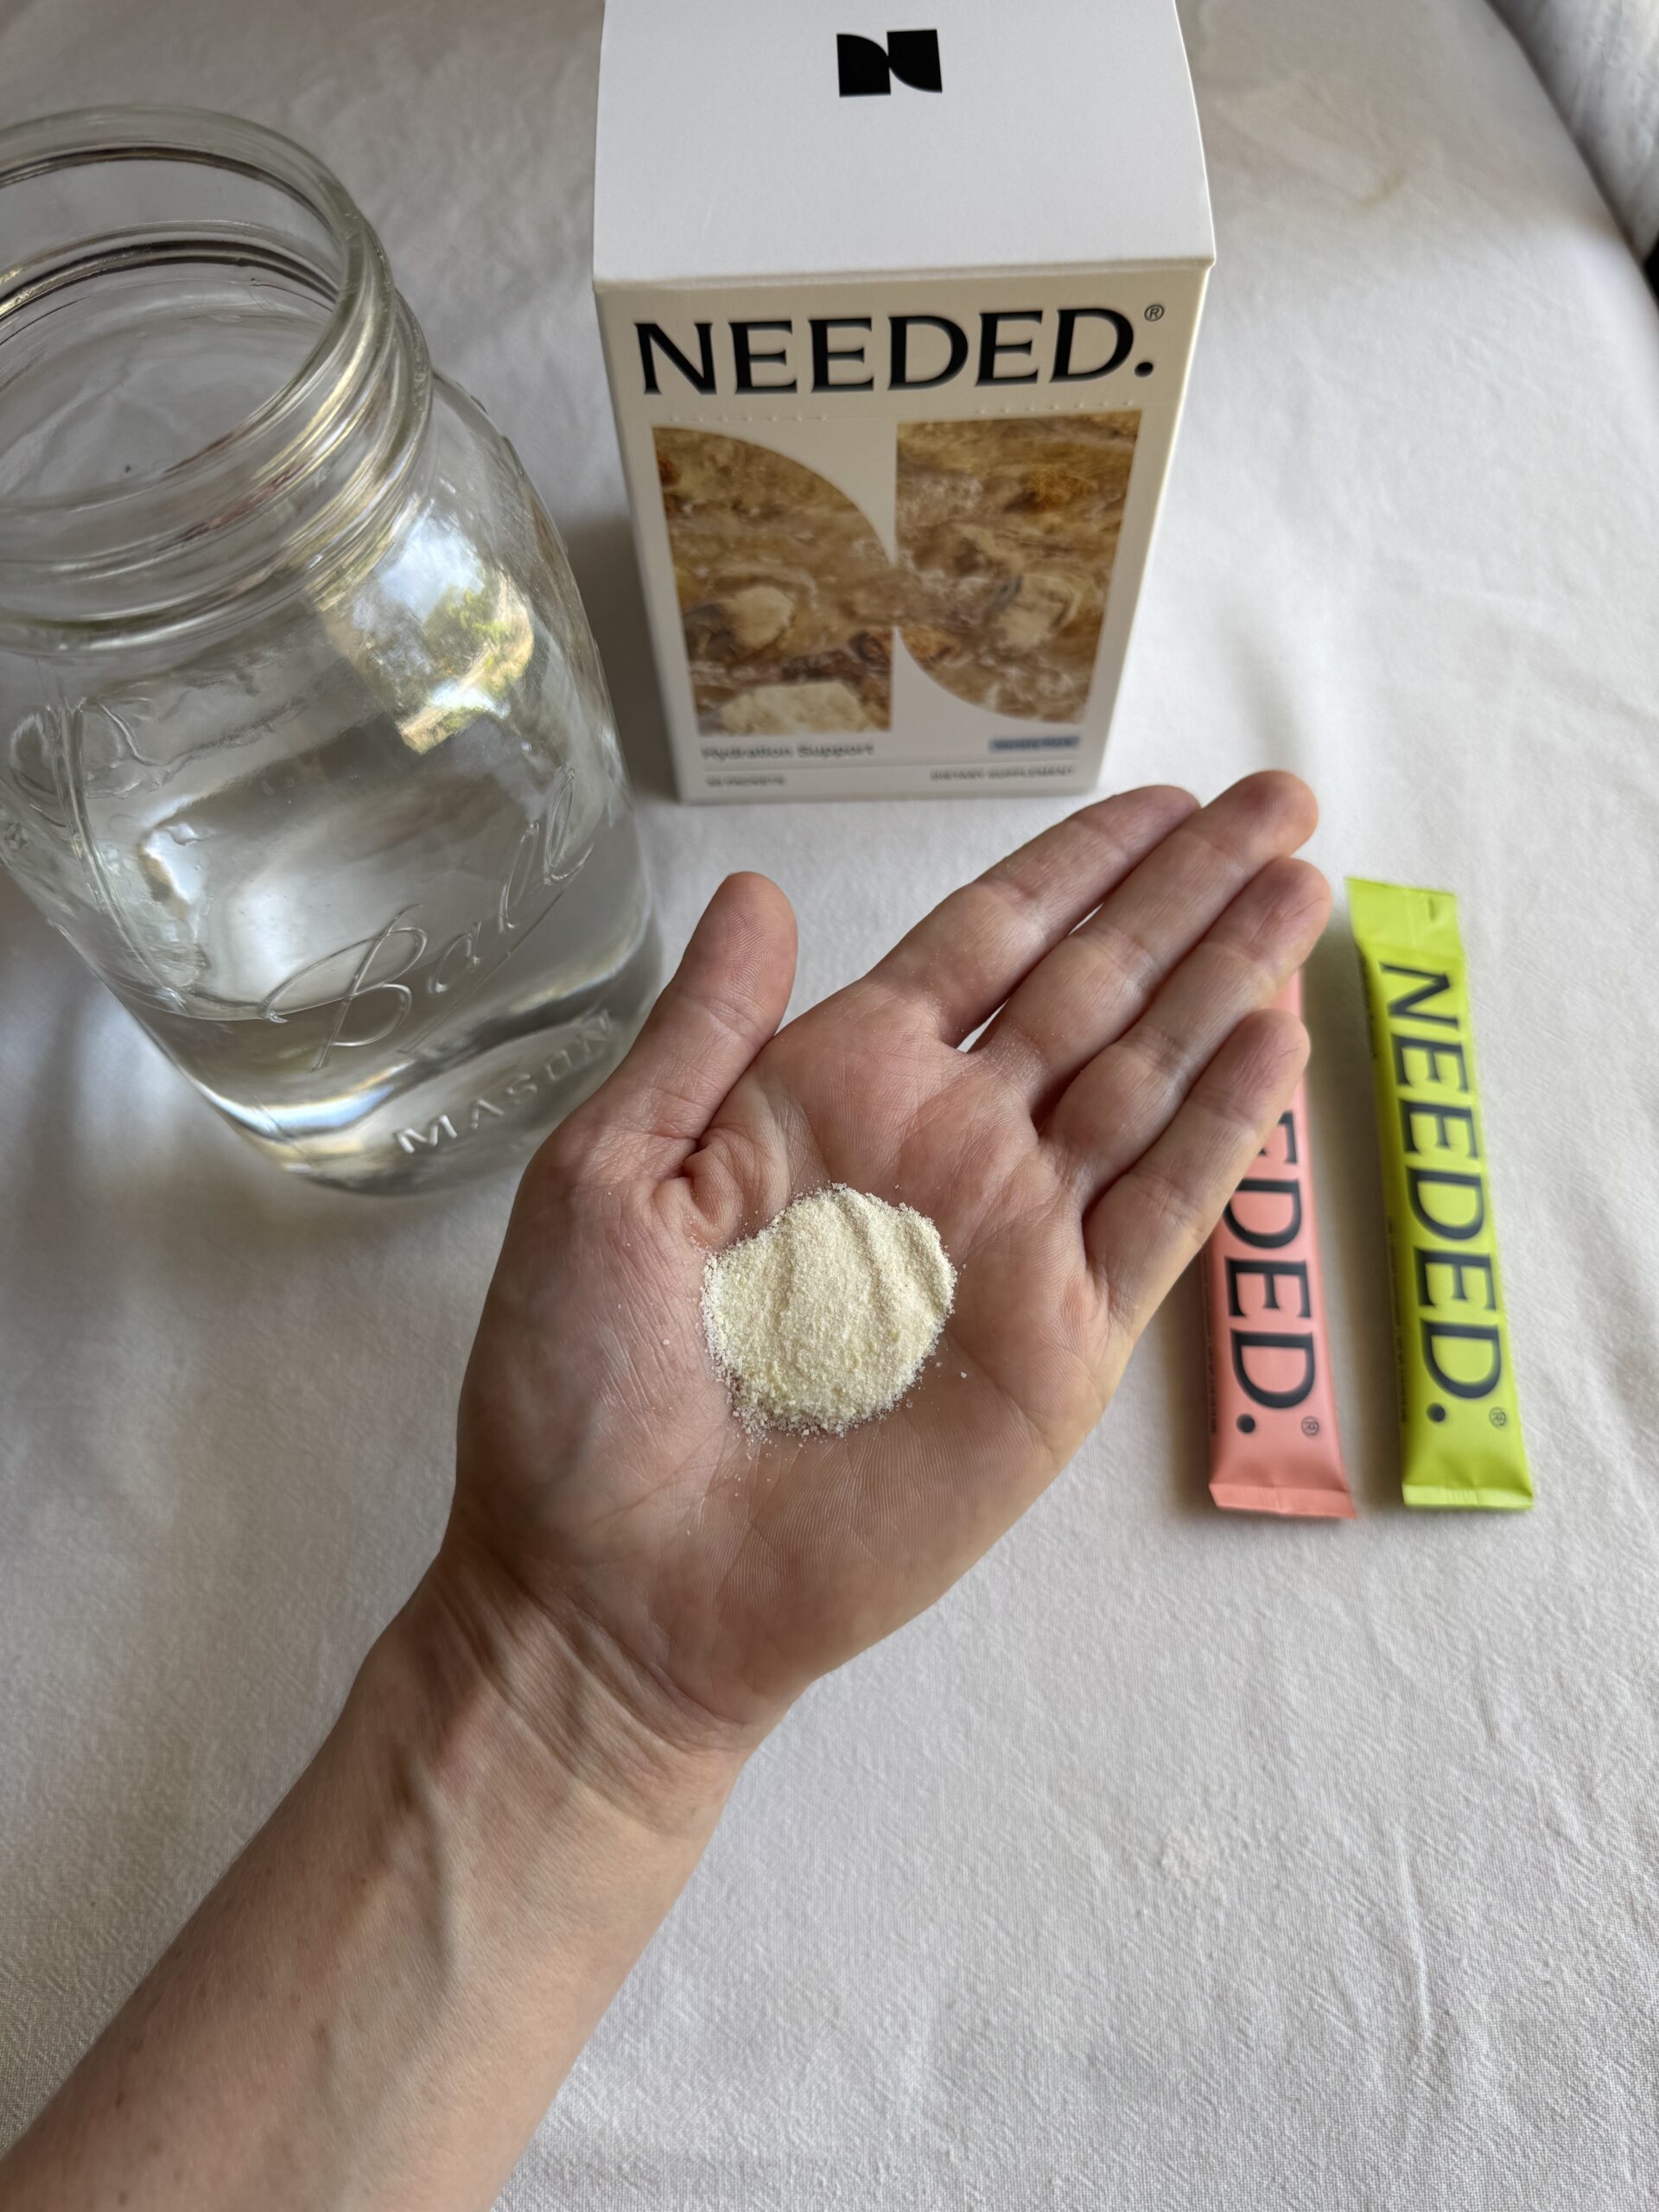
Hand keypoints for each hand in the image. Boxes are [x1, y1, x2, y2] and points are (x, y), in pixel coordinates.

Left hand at [442, 774, 1328, 1778]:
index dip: (1074, 869)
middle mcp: (944, 1148)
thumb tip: (761, 886)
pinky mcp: (1062, 1348)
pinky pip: (1159, 1220)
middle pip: (1094, 989)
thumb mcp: (606, 1178)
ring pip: (1149, 1083)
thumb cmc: (580, 1386)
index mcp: (836, 1091)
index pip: (983, 945)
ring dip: (1230, 985)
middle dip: (1188, 896)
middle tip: (1282, 803)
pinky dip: (1222, 1135)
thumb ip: (700, 1035)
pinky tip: (1276, 1046)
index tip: (1163, 799)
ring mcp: (1015, 1245)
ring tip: (1308, 891)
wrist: (617, 1584)